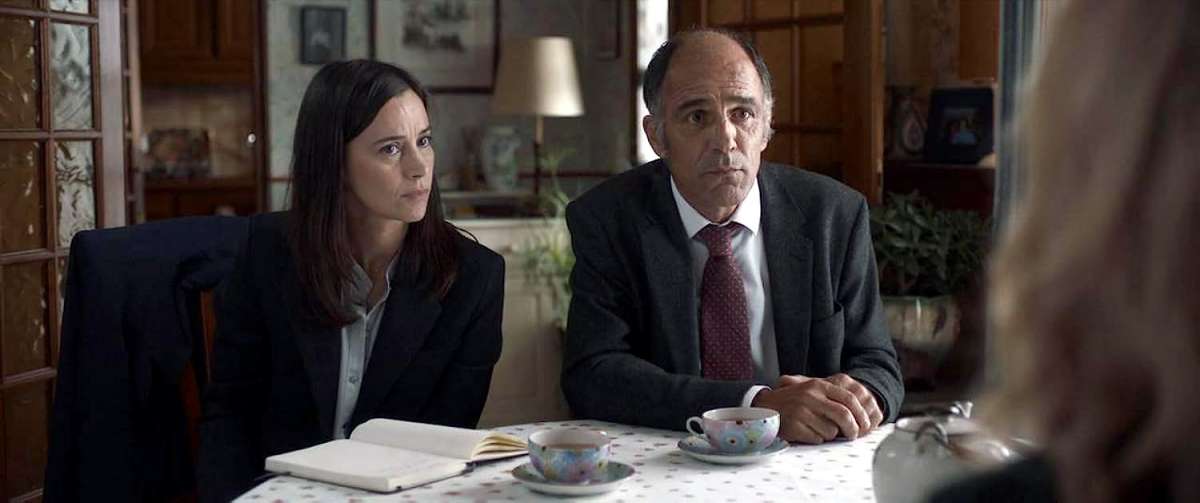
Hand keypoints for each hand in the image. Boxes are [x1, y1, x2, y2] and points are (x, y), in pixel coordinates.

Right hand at [751, 373, 880, 443]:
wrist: (766, 406)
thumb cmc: (794, 400)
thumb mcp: (812, 390)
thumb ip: (833, 396)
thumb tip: (859, 415)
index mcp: (818, 385)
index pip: (849, 398)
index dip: (861, 413)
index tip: (866, 424)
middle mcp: (810, 396)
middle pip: (844, 415)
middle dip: (853, 429)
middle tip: (854, 435)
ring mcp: (801, 411)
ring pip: (831, 430)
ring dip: (830, 434)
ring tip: (818, 428)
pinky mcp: (794, 426)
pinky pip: (817, 438)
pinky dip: (816, 439)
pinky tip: (807, 432)